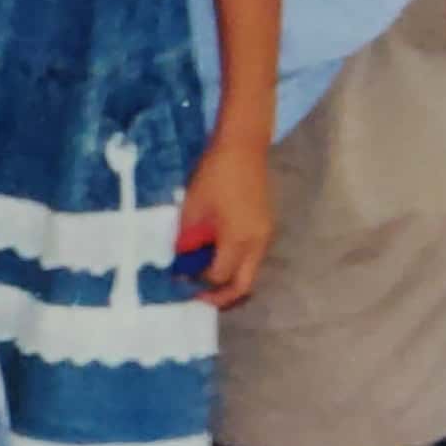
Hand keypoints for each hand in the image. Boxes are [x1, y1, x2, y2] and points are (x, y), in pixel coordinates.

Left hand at [178, 135, 274, 308]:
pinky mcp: (267, 226)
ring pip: (250, 271)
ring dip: (230, 279)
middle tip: (199, 298)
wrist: (243, 146)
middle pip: (244, 285)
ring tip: (205, 277)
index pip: (219, 275)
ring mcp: (266, 234)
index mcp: (238, 238)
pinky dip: (237, 263)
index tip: (179, 279)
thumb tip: (179, 262)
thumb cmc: (215, 173)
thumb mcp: (193, 207)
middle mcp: (257, 242)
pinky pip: (253, 256)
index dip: (198, 282)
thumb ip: (186, 238)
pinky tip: (217, 255)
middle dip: (222, 297)